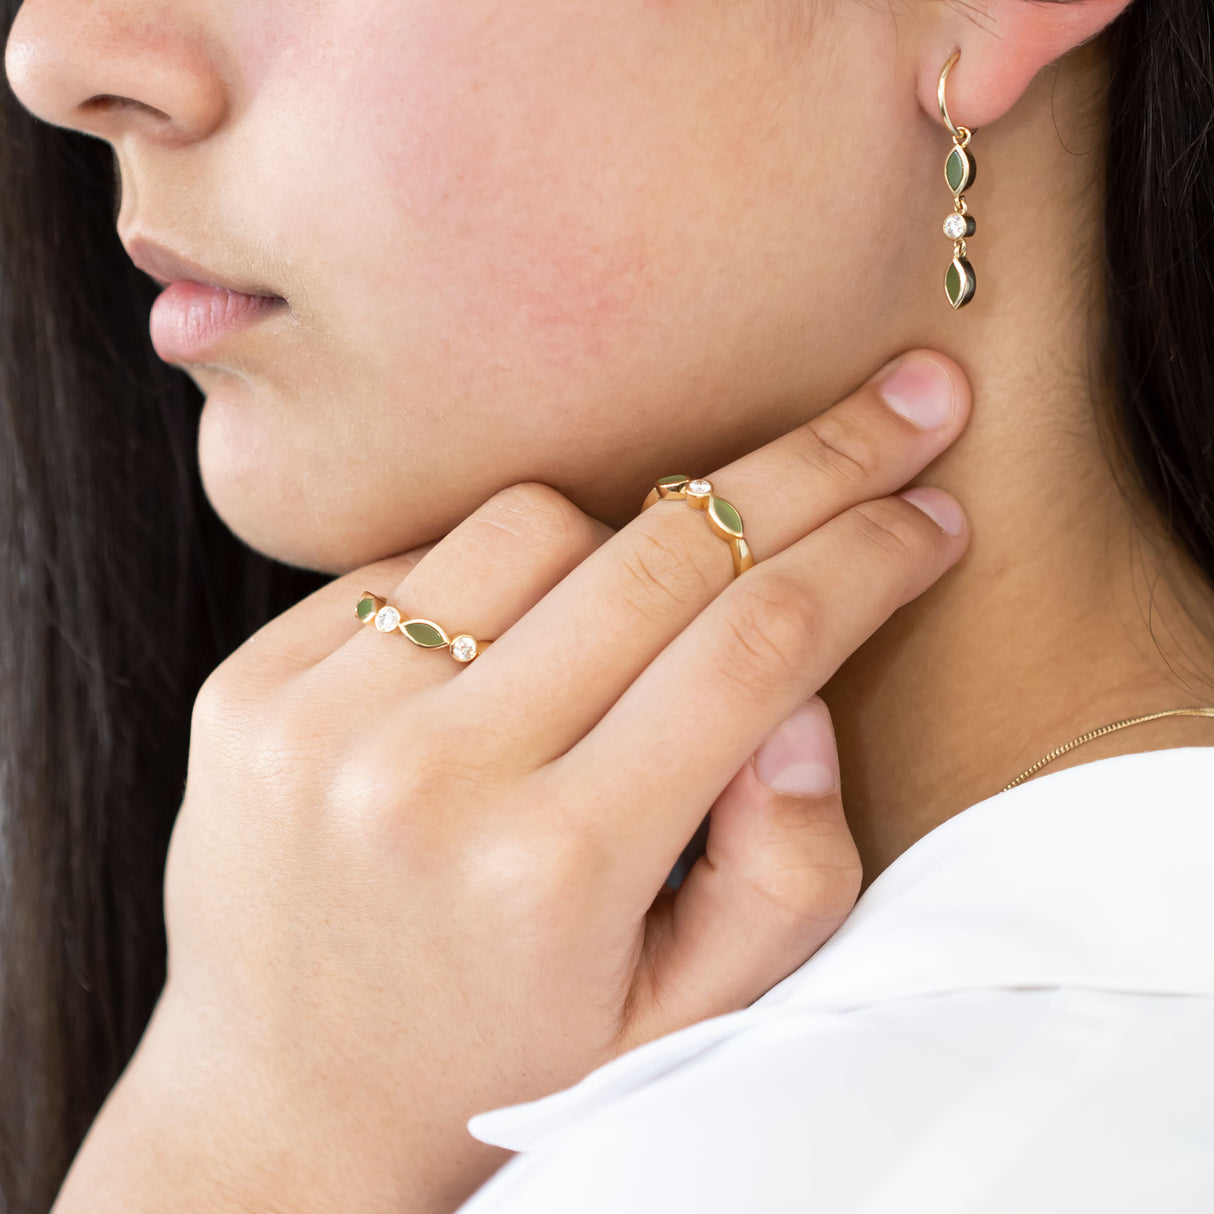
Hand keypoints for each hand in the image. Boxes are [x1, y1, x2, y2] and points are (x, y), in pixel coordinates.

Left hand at [53, 352, 970, 1213]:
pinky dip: (494, 578)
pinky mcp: (251, 686)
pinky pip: (413, 559)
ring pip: (537, 522)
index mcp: (554, 871)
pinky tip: (511, 650)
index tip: (932, 510)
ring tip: (642, 613)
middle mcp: (426, 779)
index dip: (869, 558)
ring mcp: (320, 721)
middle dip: (806, 472)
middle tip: (892, 413)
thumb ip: (785, 874)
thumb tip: (804, 706)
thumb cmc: (507, 1065)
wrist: (290, 1111)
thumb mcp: (686, 1021)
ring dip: (627, 538)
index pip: (756, 650)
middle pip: (663, 558)